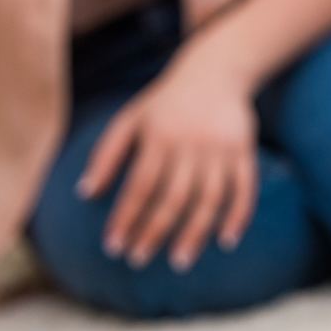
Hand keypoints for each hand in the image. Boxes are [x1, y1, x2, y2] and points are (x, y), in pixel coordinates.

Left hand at [79, 52, 259, 272]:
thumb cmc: (165, 101)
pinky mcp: (244, 149)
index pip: (140, 185)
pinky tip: (227, 241)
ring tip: (179, 261)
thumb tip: (85, 193)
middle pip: (173, 197)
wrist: (216, 69)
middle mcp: (191, 143)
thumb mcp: (130, 119)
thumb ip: (106, 154)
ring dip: (195, 233)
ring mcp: (221, 147)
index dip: (126, 218)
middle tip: (138, 260)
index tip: (113, 247)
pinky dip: (238, 216)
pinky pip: (245, 188)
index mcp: (159, 135)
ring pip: (209, 198)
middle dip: (155, 232)